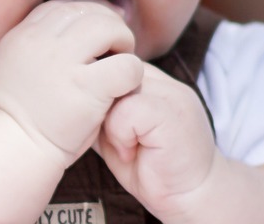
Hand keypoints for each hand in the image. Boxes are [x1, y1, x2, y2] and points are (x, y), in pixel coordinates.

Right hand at [0, 0, 142, 163]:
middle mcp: (42, 41)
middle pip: (86, 10)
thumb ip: (31, 41)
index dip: (84, 15)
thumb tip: (59, 26)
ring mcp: (64, 62)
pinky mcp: (86, 88)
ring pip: (107, 27)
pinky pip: (125, 65)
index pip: (63, 6)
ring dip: (121, 40)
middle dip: (107, 22)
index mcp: (24, 33)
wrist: (16, 147)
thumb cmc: (17, 112)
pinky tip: (126, 83)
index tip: (94, 31)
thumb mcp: (10, 62)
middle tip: (114, 45)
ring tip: (121, 60)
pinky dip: (132, 70)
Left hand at [97, 62, 216, 217]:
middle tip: (114, 138)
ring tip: (126, 147)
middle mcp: (164, 82)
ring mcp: (171, 95)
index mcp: (153, 81)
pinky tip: (133, 153)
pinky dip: (121, 135)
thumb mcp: (119, 130)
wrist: (194, 199)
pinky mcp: (172, 114)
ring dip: (111, 123)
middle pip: (111, 72)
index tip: (100, 120)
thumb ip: (104, 107)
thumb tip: (69, 90)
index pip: (112, 64)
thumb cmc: (151, 168)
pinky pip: (127, 111)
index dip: (98, 91)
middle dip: (102, 105)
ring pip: (116, 89)